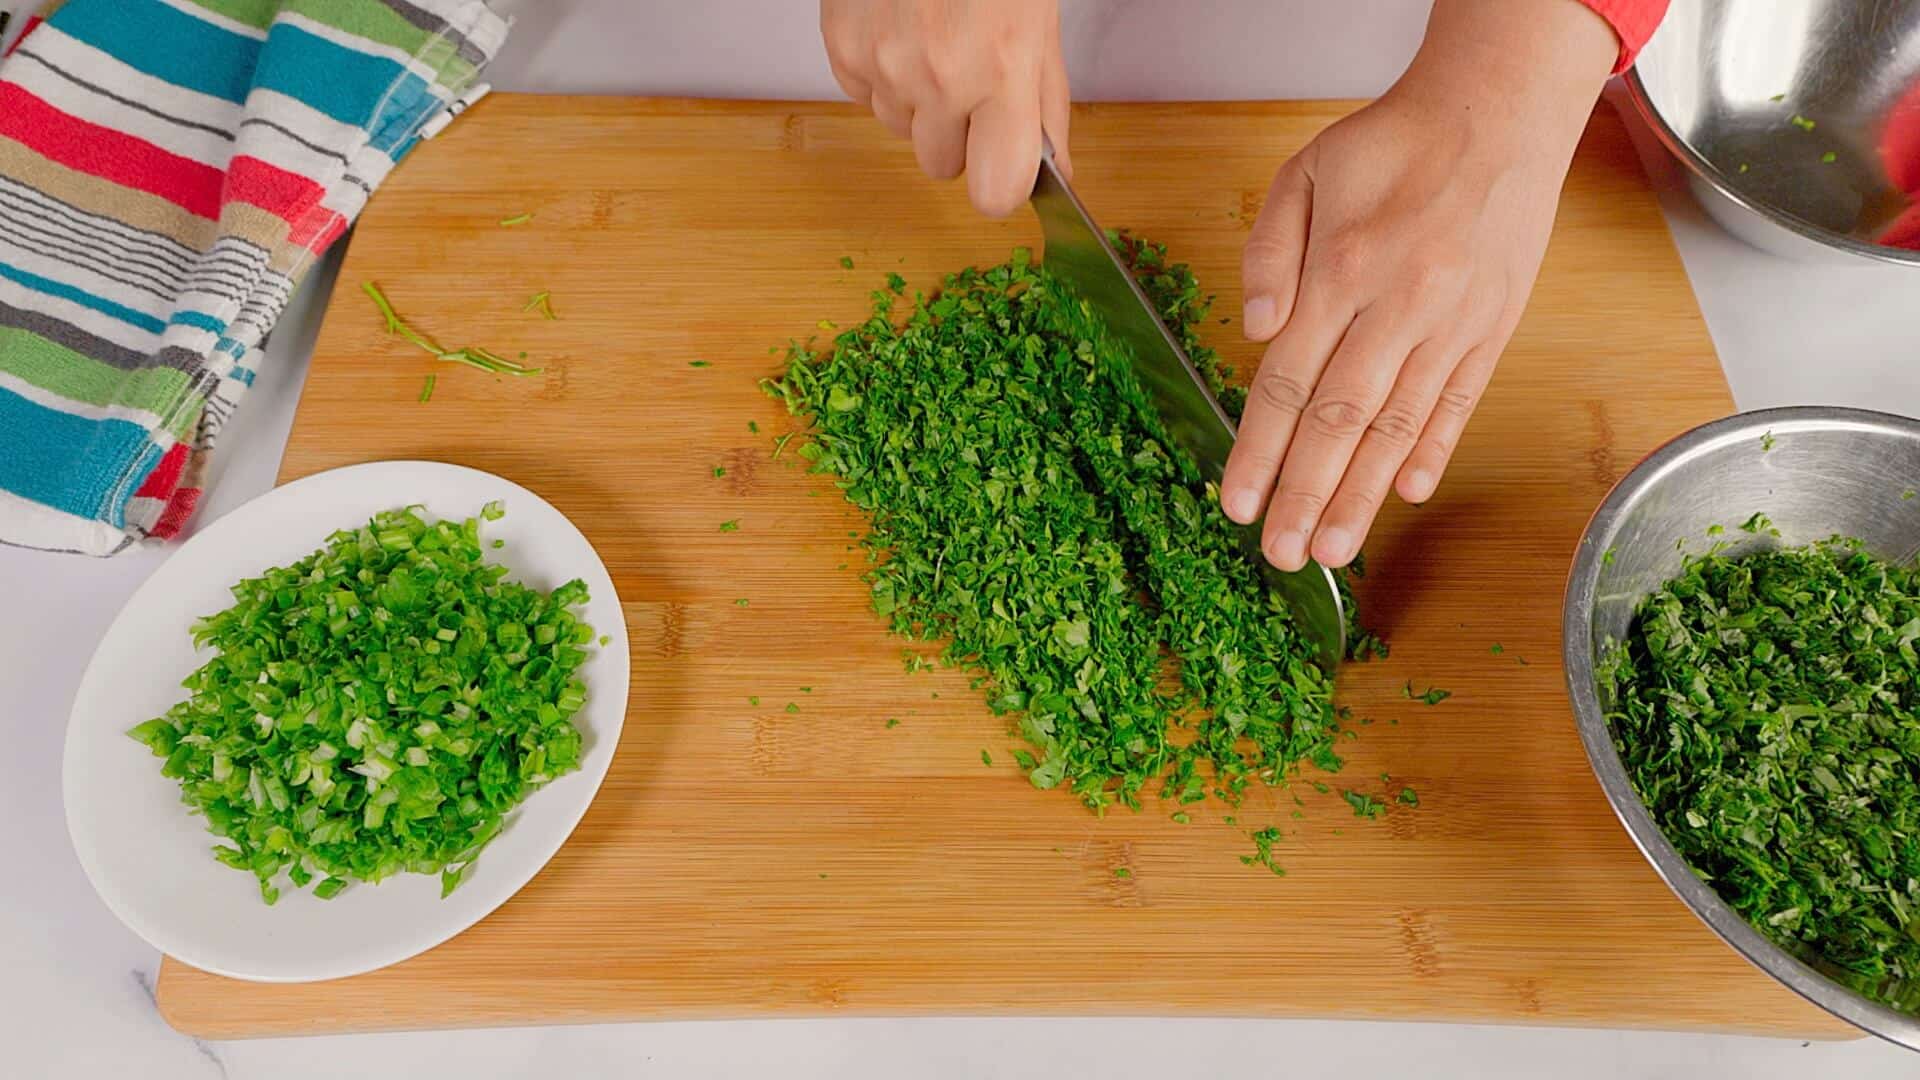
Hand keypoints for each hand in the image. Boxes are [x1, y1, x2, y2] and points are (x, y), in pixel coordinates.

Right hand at [820, 0, 1070, 216]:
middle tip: (969, 81)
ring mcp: (884, 64)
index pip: (997, 194)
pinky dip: (882, 74)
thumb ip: (1046, 106)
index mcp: (1002, 70)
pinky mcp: (843, 49)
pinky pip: (864, 96)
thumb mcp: (1040, 26)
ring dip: (917, 102)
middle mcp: (940, 75)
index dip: (1001, 186)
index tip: (1004, 166)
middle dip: (957, 137)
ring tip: (934, 39)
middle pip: (941, 168)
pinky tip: (902, 29)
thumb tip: (1054, 170)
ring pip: (900, 130)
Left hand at [1221, 0, 1618, 570]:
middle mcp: (1399, 304)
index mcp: (1341, 268)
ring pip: (1400, 424)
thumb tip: (1255, 334)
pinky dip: (1435, 449)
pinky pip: (1459, 401)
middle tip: (1281, 555)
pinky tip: (1410, 495)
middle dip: (1305, 493)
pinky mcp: (1492, 327)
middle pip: (1342, 419)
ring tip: (1333, 549)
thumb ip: (1269, 254)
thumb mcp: (1305, 172)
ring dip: (1363, 493)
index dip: (1259, 450)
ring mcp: (1452, 322)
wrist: (1498, 110)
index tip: (1236, 503)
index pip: (1289, 382)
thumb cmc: (1393, 142)